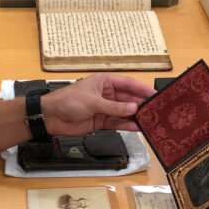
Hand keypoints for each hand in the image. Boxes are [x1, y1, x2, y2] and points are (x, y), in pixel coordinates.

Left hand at [40, 73, 154, 135]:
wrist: (51, 117)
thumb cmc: (67, 101)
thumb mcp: (93, 102)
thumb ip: (114, 107)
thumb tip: (133, 109)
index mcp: (104, 82)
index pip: (128, 84)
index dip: (142, 89)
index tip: (155, 94)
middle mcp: (106, 94)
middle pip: (128, 99)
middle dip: (141, 104)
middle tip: (157, 110)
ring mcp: (104, 108)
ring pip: (125, 112)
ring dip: (136, 116)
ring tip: (151, 120)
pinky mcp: (101, 121)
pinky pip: (118, 122)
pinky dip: (127, 125)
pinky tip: (137, 127)